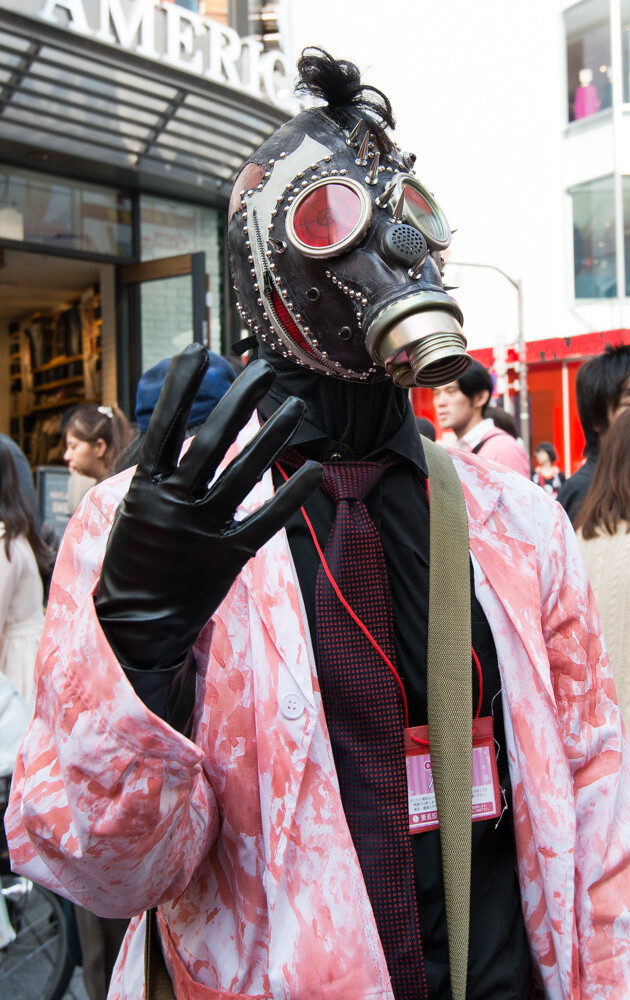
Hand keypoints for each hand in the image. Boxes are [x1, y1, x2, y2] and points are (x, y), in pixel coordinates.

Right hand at [95, 344, 320, 669]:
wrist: (137, 624)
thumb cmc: (133, 560)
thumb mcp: (133, 510)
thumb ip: (158, 473)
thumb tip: (178, 431)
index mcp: (146, 488)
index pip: (164, 427)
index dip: (181, 387)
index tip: (198, 350)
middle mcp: (175, 504)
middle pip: (211, 441)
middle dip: (239, 401)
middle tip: (263, 369)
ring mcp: (203, 530)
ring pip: (244, 474)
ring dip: (272, 436)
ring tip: (295, 405)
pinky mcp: (228, 556)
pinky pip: (265, 520)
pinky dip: (291, 495)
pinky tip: (315, 469)